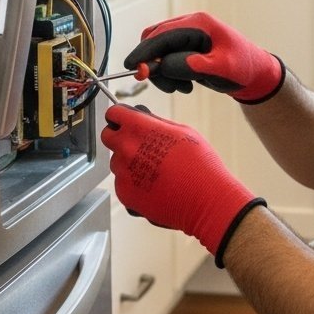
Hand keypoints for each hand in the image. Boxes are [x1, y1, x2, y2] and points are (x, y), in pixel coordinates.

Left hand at [101, 104, 264, 265]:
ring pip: (117, 162)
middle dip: (120, 137)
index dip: (120, 116)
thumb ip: (155, 124)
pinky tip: (154, 185)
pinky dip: (134, 183)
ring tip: (155, 170)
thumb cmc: (199, 164)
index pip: (114, 113)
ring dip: (129, 163)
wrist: (205, 199)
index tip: (123, 120)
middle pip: (108, 137)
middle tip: (139, 145)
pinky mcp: (124, 193)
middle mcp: (126, 149)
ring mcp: (123, 172)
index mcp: (139, 128)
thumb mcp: (182, 131)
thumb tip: (142, 120)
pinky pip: (123, 183)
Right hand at [123, 11, 284, 102]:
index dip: (145, 51)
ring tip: (183, 88)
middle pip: (155, 40)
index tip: (132, 67)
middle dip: (153, 64)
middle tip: (163, 85)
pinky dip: (169, 75)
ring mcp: (187, 38)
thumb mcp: (221, 68)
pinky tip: (185, 86)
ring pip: (158, 52)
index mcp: (199, 24)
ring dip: (163, 73)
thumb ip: (193, 65)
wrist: (255, 74)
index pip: (163, 34)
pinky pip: (166, 60)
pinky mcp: (186, 50)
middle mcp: (190, 26)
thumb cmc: (243, 67)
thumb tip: (164, 64)